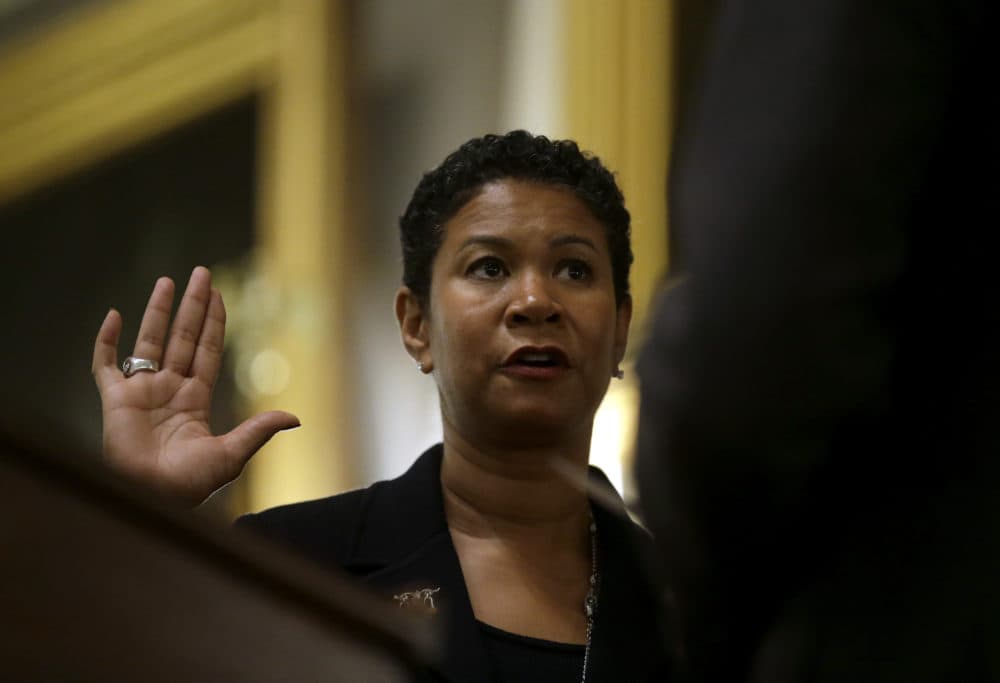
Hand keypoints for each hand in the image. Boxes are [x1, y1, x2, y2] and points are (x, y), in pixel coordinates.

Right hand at [92, 266, 299, 505]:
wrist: (151, 498)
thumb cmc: (189, 484)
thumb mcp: (232, 454)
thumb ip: (258, 430)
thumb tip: (296, 419)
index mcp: (195, 399)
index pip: (208, 351)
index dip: (215, 323)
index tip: (220, 296)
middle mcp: (169, 389)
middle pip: (183, 337)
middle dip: (194, 306)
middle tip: (202, 273)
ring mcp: (140, 392)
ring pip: (149, 341)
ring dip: (158, 311)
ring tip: (167, 281)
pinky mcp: (114, 399)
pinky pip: (106, 364)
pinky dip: (107, 341)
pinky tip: (115, 315)